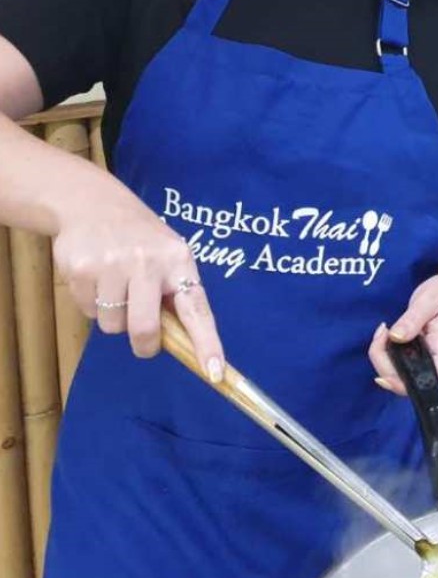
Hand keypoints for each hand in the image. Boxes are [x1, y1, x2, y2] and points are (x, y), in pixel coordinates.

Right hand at [51, 194, 223, 378]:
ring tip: (115, 286)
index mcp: (179, 260)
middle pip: (146, 329)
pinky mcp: (82, 269)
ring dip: (114, 317)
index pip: (198, 309)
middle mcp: (149, 262)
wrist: (93, 204)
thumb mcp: (168, 256)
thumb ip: (175, 293)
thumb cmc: (141, 239)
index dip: (207, 343)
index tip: (215, 373)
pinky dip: (92, 304)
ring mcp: (114, 265)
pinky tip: (96, 278)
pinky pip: (89, 311)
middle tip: (142, 339)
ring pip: (113, 326)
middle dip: (144, 344)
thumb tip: (184, 343)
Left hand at [369, 270, 437, 394]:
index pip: (426, 382)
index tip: (383, 374)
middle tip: (381, 334)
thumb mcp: (430, 300)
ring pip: (398, 371)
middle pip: (405, 380)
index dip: (403, 386)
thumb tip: (395, 337)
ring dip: (382, 356)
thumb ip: (413, 319)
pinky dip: (384, 350)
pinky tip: (385, 333)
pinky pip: (397, 359)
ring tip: (383, 330)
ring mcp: (423, 355)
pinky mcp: (416, 349)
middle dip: (383, 364)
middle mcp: (433, 359)